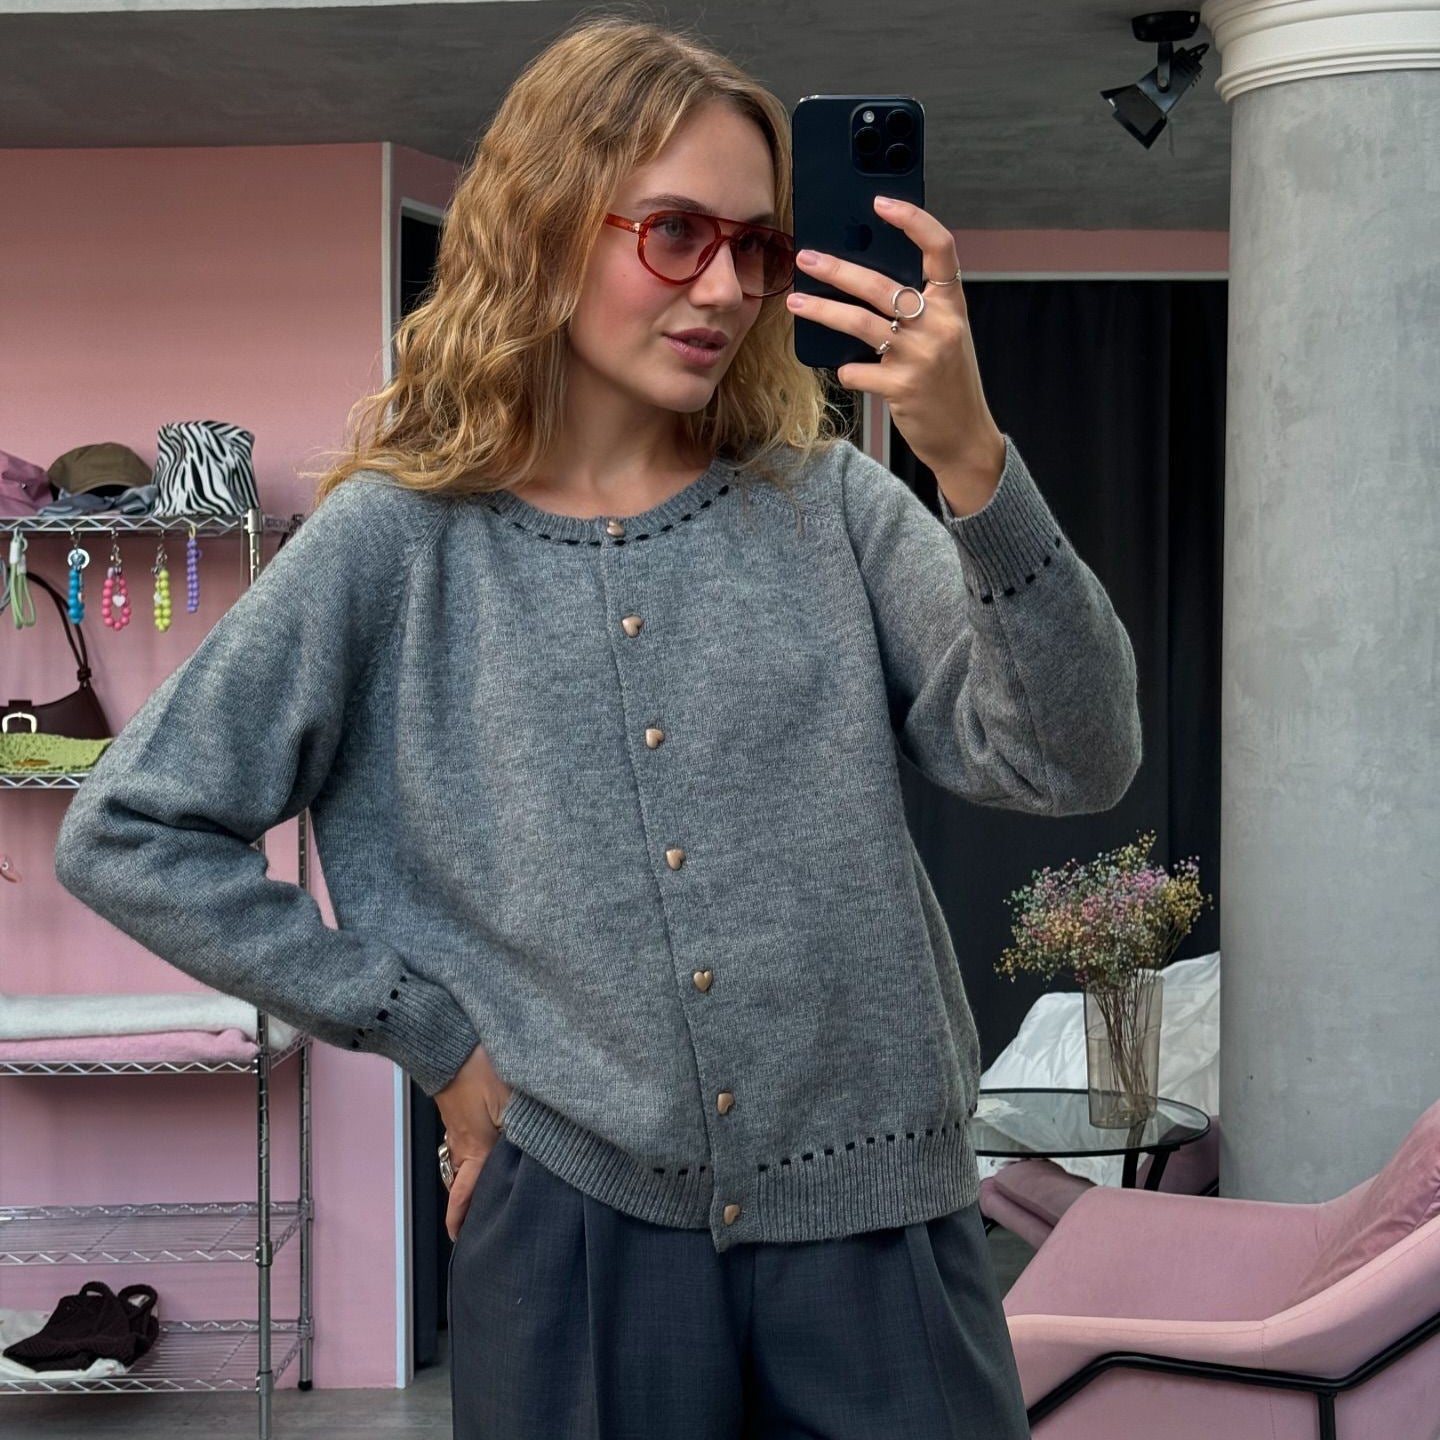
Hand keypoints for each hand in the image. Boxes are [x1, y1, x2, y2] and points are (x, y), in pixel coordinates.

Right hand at [435, 1044, 512, 1241]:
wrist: (449, 1043)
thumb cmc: (478, 1071)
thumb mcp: (511, 1101)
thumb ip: (526, 1128)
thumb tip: (540, 1148)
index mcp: (475, 1149)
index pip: (465, 1194)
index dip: (460, 1218)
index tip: (458, 1238)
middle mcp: (463, 1143)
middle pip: (466, 1181)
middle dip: (475, 1200)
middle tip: (488, 1214)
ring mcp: (458, 1128)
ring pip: (467, 1161)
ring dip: (478, 1175)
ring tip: (495, 1185)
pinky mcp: (460, 1112)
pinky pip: (469, 1141)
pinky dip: (480, 1151)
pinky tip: (496, 1144)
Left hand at [785, 196, 1005, 490]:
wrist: (965, 436)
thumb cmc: (948, 382)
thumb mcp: (943, 337)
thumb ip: (916, 310)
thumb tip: (860, 282)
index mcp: (952, 305)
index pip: (940, 248)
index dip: (912, 220)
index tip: (881, 202)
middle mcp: (939, 325)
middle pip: (881, 284)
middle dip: (837, 269)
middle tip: (806, 258)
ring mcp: (920, 356)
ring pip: (860, 322)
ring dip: (822, 310)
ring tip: (795, 302)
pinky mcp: (901, 388)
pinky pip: (856, 370)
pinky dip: (845, 369)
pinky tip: (844, 369)